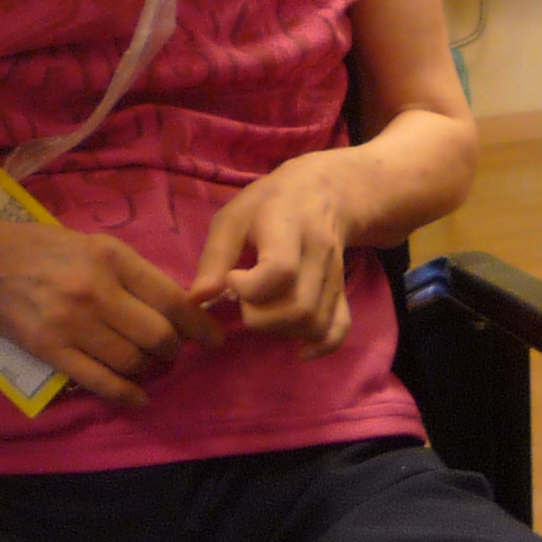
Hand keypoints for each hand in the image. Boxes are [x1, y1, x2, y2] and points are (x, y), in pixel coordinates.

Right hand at [0, 216, 220, 409]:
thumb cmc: (47, 250)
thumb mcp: (97, 245)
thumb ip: (135, 274)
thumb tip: (178, 306)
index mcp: (112, 258)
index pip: (170, 298)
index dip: (200, 325)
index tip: (214, 338)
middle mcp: (96, 291)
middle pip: (157, 336)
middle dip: (173, 350)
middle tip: (172, 351)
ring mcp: (72, 324)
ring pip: (132, 361)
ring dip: (149, 369)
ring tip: (148, 364)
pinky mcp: (52, 351)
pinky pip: (99, 381)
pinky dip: (126, 394)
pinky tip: (138, 397)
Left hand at [189, 157, 359, 356]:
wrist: (323, 191)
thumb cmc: (268, 203)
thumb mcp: (233, 216)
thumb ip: (215, 256)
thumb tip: (198, 299)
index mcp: (288, 225)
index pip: (281, 270)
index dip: (250, 288)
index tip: (233, 278)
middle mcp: (318, 251)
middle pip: (298, 307)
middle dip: (260, 318)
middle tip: (244, 300)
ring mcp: (335, 273)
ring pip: (315, 323)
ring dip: (282, 331)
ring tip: (264, 310)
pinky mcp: (342, 289)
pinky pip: (340, 327)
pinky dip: (320, 345)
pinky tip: (299, 349)